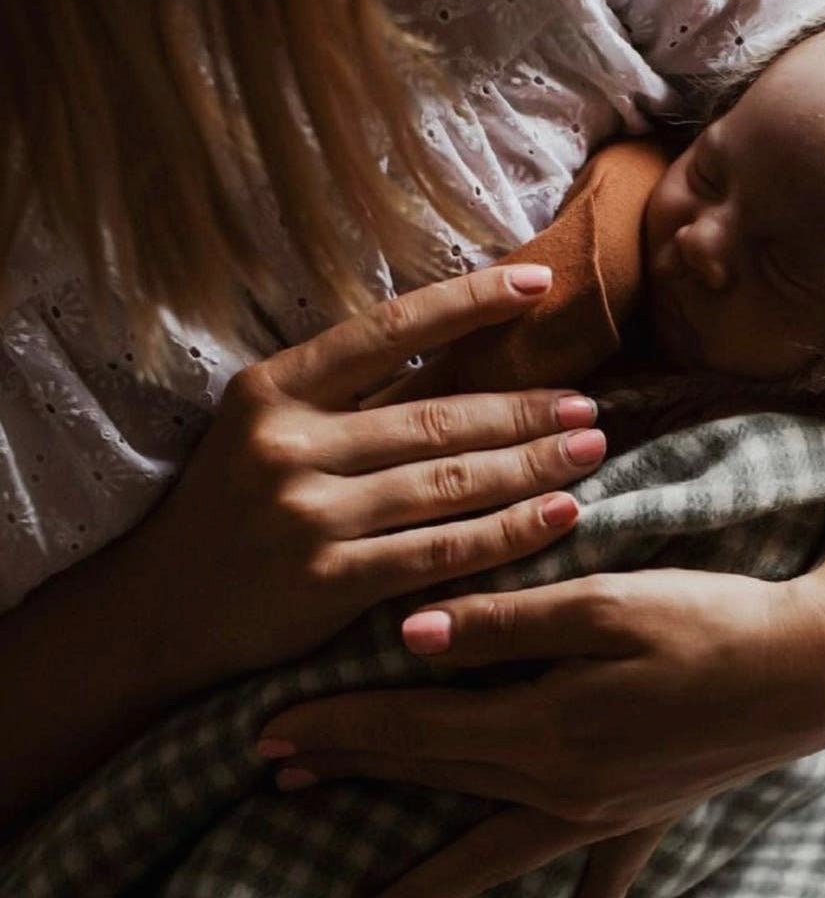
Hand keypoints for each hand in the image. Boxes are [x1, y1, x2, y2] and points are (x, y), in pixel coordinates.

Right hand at [132, 264, 607, 684]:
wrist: (161, 612)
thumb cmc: (231, 512)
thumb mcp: (265, 431)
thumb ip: (344, 398)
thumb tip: (455, 354)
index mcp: (273, 389)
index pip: (388, 329)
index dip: (468, 303)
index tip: (536, 284)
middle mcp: (289, 443)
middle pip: (436, 416)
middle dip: (524, 408)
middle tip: (589, 404)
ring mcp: (309, 514)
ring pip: (448, 482)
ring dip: (532, 465)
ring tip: (590, 451)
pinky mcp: (329, 582)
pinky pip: (441, 552)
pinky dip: (508, 533)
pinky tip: (558, 517)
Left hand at [257, 565, 824, 897]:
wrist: (815, 673)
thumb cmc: (712, 622)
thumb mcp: (605, 603)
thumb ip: (502, 623)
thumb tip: (404, 638)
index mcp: (541, 727)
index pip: (412, 726)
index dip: (337, 725)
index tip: (267, 733)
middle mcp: (561, 786)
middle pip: (436, 783)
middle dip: (353, 782)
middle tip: (273, 791)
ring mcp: (604, 814)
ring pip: (490, 853)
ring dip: (423, 889)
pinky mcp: (648, 816)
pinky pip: (604, 880)